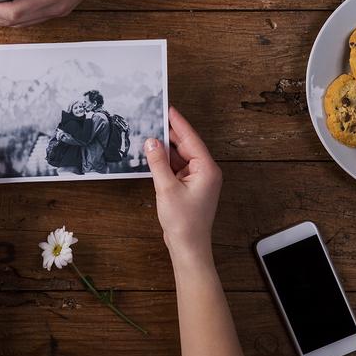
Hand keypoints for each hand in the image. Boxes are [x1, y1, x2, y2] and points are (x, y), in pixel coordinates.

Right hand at [143, 106, 222, 261]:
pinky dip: (165, 162)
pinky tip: (153, 156)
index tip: (168, 108)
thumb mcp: (166, 188)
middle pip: (186, 146)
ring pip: (180, 157)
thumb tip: (151, 141)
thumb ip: (158, 162)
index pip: (190, 138)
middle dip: (170, 133)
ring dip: (165, 149)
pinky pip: (177, 168)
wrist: (188, 248)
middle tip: (153, 118)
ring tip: (149, 135)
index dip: (178, 122)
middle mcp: (205, 172)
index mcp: (206, 169)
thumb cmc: (184, 222)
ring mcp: (198, 180)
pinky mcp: (190, 187)